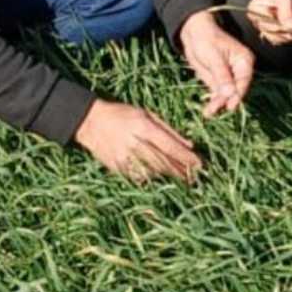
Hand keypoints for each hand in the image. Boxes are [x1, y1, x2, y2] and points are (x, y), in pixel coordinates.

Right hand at [72, 99, 202, 183]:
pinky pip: (139, 176)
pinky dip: (151, 177)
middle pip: (164, 162)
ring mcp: (124, 157)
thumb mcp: (147, 114)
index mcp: (143, 127)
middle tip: (195, 177)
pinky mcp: (117, 167)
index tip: (200, 164)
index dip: (187, 158)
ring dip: (169, 175)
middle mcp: (135, 143)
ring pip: (153, 172)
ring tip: (182, 177)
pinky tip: (159, 176)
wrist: (90, 122)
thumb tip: (190, 145)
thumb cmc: (122, 114)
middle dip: (182, 171)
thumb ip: (168, 130)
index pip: (170, 146)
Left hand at [179, 10, 254, 116]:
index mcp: (244, 61)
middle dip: (225, 101)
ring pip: (226, 94)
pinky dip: (213, 101)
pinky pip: (218, 94)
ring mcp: (229, 77)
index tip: (231, 105)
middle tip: (213, 110)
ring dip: (218, 103)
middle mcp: (239, 71)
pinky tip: (208, 110)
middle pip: (236, 90)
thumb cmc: (206, 39)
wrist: (193, 33)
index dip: (238, 94)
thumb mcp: (214, 57)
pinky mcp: (219, 81)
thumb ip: (222, 75)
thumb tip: (230, 93)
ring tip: (208, 112)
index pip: (244, 81)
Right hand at [248, 0, 291, 45]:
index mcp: (255, 11)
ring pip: (282, 38)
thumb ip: (286, 12)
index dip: (283, 28)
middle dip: (290, 30)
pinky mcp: (279, 26)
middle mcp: (260, 20)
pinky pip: (288, 35)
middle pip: (275, 35)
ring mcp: (270, 24)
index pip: (269, 27)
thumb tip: (290, 28)